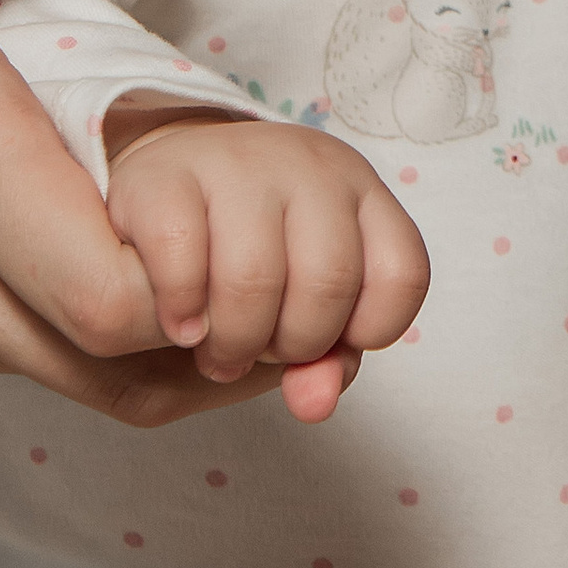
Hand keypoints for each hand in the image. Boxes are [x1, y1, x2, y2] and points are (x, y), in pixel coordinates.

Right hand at [0, 0, 316, 417]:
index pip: (111, 294)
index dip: (210, 268)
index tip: (246, 196)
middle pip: (107, 359)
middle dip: (200, 306)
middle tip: (243, 220)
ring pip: (55, 377)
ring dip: (135, 325)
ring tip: (175, 227)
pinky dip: (59, 330)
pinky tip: (83, 245)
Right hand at [105, 105, 428, 421]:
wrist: (164, 183)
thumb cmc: (244, 254)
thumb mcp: (300, 301)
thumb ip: (323, 358)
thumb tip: (314, 406)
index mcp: (359, 192)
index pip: (402, 276)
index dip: (364, 331)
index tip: (321, 341)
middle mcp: (310, 166)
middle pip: (329, 283)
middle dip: (291, 344)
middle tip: (257, 351)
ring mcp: (237, 161)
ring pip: (254, 277)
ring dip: (232, 340)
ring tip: (212, 347)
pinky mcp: (164, 173)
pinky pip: (182, 258)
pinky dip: (180, 311)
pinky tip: (180, 324)